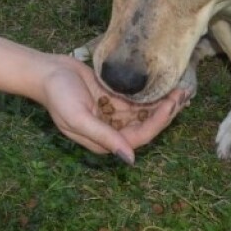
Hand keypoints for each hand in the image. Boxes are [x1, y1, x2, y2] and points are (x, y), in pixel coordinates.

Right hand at [37, 55, 188, 163]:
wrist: (46, 71)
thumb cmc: (58, 95)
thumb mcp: (78, 118)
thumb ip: (104, 137)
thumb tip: (130, 158)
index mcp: (104, 141)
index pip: (139, 137)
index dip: (157, 123)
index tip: (170, 106)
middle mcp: (112, 130)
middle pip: (146, 126)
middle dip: (166, 112)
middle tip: (184, 95)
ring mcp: (114, 113)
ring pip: (145, 112)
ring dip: (163, 103)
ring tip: (181, 89)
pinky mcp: (114, 98)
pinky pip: (138, 100)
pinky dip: (152, 94)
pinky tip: (166, 84)